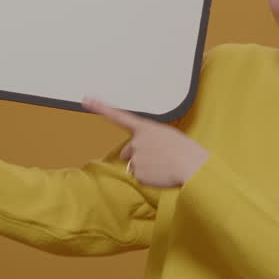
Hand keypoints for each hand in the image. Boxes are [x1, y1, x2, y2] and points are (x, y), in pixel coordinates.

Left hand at [82, 97, 209, 187]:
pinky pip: (140, 177)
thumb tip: (137, 151)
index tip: (86, 100)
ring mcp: (136, 158)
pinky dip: (150, 178)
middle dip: (137, 156)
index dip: (101, 107)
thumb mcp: (167, 136)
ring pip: (135, 166)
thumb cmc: (185, 150)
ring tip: (164, 166)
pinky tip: (162, 174)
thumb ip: (150, 138)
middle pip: (128, 152)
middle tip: (158, 159)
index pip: (119, 116)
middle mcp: (137, 142)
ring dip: (146, 168)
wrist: (192, 165)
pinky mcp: (138, 174)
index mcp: (145, 128)